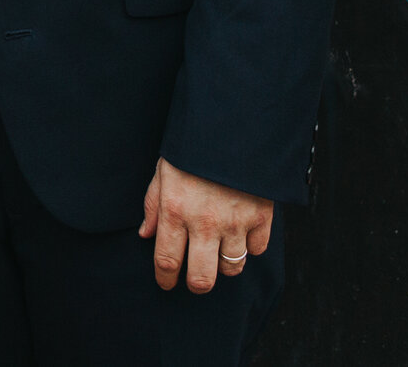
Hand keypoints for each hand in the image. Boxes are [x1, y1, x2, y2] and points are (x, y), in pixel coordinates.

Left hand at [138, 159, 272, 290]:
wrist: (233, 123)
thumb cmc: (193, 147)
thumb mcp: (164, 170)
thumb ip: (153, 205)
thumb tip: (146, 235)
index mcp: (175, 210)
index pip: (167, 262)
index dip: (165, 280)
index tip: (167, 283)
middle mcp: (204, 222)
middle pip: (201, 278)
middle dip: (197, 284)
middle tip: (196, 277)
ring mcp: (235, 221)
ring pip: (232, 268)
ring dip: (225, 265)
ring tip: (220, 251)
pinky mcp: (261, 216)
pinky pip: (257, 250)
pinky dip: (251, 246)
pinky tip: (242, 234)